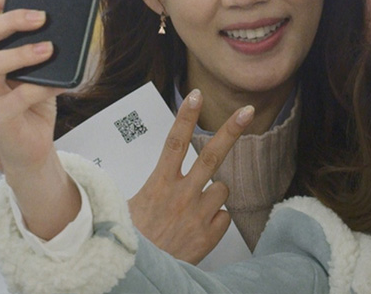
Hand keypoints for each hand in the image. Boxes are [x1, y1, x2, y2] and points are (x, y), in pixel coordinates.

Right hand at [0, 0, 78, 238]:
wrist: (30, 148)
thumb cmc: (33, 102)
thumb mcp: (36, 69)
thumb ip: (39, 46)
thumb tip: (63, 19)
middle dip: (11, 20)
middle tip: (42, 16)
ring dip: (21, 53)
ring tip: (49, 49)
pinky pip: (19, 97)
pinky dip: (44, 87)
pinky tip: (63, 83)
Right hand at [129, 90, 253, 263]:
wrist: (139, 276)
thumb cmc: (131, 243)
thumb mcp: (124, 207)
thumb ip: (142, 186)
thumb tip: (131, 175)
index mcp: (159, 185)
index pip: (174, 142)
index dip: (186, 116)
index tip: (195, 95)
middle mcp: (182, 196)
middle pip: (212, 155)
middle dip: (231, 130)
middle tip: (247, 111)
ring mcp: (199, 215)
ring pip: (222, 188)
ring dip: (214, 192)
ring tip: (193, 209)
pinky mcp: (210, 235)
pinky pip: (225, 216)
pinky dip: (216, 218)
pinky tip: (199, 228)